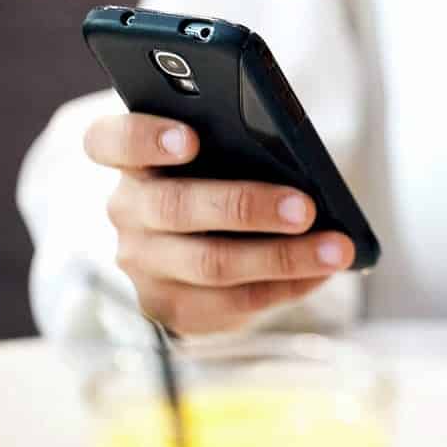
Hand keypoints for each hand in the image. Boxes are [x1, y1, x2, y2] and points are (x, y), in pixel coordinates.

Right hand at [83, 114, 353, 334]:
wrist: (211, 237)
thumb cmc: (227, 174)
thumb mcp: (226, 150)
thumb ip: (240, 142)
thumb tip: (298, 158)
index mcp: (133, 159)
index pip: (111, 141)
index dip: (145, 138)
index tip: (191, 138)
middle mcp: (128, 212)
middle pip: (175, 207)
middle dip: (246, 207)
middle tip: (305, 207)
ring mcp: (144, 265)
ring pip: (210, 264)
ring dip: (281, 257)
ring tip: (335, 249)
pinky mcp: (170, 308)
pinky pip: (232, 303)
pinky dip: (285, 287)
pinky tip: (322, 272)